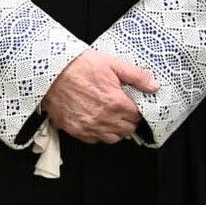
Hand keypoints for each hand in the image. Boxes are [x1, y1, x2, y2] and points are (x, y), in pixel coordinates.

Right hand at [41, 50, 157, 143]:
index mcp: (115, 102)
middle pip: (127, 130)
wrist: (51, 71)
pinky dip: (98, 133)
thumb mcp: (112, 64)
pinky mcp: (74, 129)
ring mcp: (88, 126)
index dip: (136, 109)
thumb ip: (136, 76)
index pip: (137, 116)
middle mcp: (103, 118)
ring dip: (115, 129)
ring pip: (112, 138)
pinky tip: (96, 120)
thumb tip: (154, 86)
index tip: (131, 103)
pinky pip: (93, 140)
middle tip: (122, 109)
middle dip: (128, 120)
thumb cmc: (79, 65)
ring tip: (110, 116)